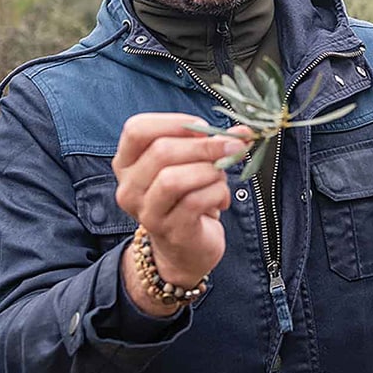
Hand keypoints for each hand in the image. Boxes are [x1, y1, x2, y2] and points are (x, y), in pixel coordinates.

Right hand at [112, 113, 247, 313]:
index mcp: (127, 163)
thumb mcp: (191, 164)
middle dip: (204, 145)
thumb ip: (211, 142)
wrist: (184, 250)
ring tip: (221, 178)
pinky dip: (217, 193)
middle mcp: (129, 188)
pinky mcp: (170, 231)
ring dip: (209, 172)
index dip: (172, 122)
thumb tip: (245, 131)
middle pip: (161, 151)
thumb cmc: (187, 197)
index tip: (202, 127)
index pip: (136, 129)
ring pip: (174, 179)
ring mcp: (147, 212)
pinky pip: (195, 202)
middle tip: (232, 146)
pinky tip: (222, 199)